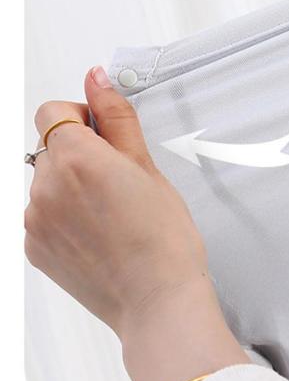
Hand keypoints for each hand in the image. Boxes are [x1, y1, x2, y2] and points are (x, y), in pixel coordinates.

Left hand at [25, 66, 248, 380]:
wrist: (156, 301)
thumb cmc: (163, 239)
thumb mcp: (146, 166)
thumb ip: (116, 116)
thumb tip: (97, 78)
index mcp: (76, 158)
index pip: (53, 111)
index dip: (81, 116)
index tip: (103, 134)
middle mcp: (45, 187)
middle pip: (49, 146)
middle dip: (79, 151)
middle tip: (118, 178)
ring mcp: (35, 220)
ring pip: (45, 180)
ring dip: (70, 184)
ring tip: (111, 210)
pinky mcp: (34, 248)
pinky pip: (41, 213)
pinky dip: (63, 214)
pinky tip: (98, 230)